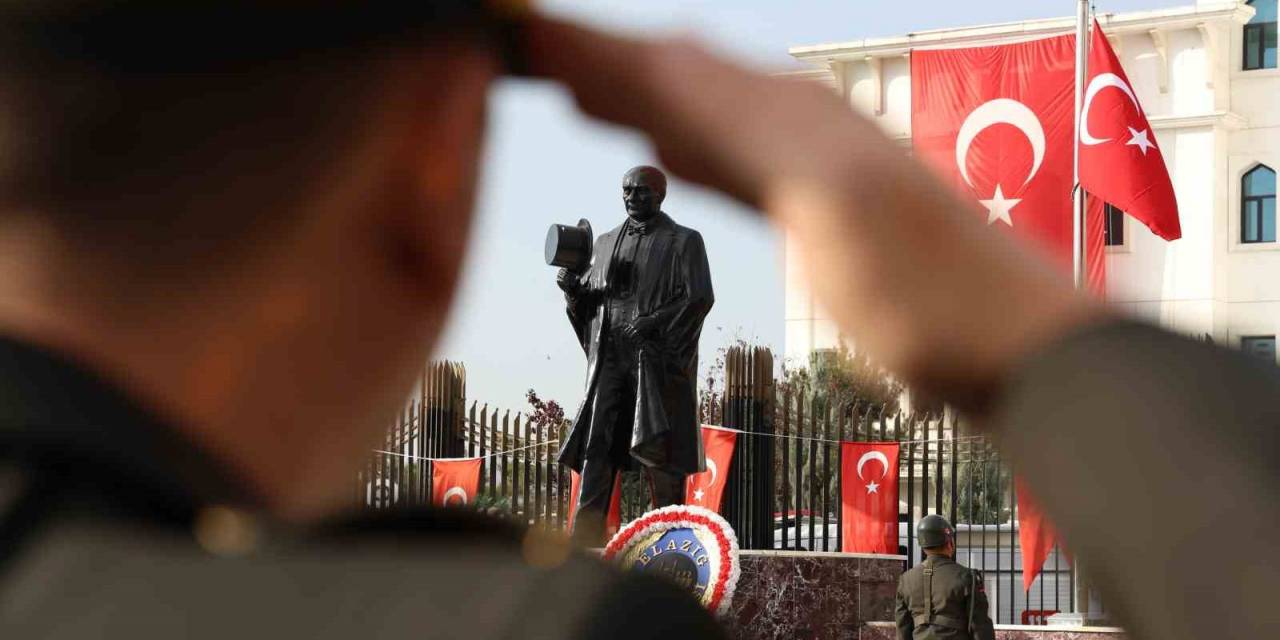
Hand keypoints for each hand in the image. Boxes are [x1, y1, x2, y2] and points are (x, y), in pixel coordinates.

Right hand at [524, 16, 1104, 412]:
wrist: (1016, 345)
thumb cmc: (934, 293)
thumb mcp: (834, 203)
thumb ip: (746, 135)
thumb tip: (657, 78)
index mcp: (790, 117)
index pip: (667, 66)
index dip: (589, 50)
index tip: (515, 35)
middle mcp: (799, 123)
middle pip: (680, 73)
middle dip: (602, 61)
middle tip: (526, 53)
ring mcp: (813, 165)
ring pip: (703, 111)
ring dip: (636, 96)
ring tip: (578, 90)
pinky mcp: (821, 210)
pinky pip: (732, 160)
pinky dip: (684, 146)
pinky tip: (674, 161)